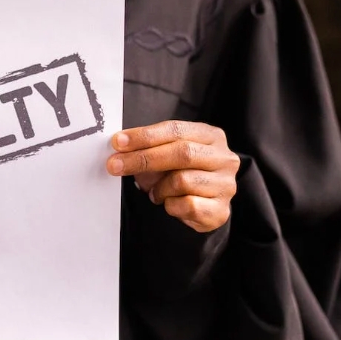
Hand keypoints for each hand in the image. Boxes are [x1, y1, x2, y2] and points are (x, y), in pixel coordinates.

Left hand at [106, 120, 238, 232]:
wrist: (203, 207)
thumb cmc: (180, 174)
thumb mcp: (166, 155)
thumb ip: (148, 147)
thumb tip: (119, 145)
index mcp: (211, 136)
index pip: (175, 129)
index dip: (144, 135)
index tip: (118, 142)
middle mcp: (224, 158)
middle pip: (181, 153)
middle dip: (143, 159)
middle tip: (115, 165)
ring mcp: (226, 185)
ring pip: (182, 181)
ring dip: (159, 188)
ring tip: (156, 192)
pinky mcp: (220, 210)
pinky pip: (187, 205)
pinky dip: (171, 206)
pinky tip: (170, 204)